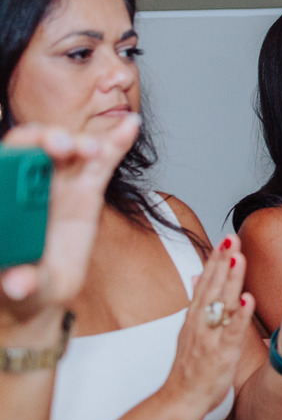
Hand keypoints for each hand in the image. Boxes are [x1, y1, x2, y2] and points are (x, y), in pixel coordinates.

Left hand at [0, 115, 139, 320]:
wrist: (38, 293)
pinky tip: (130, 126)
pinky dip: (117, 143)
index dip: (19, 151)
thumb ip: (20, 283)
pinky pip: (102, 163)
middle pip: (37, 146)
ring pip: (71, 151)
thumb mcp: (19, 289)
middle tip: (62, 147)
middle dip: (49, 139)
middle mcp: (30, 186)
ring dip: (83, 143)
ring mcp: (60, 186)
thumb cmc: (17, 286)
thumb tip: (19, 284)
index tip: (34, 155)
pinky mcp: (86, 192)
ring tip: (95, 150)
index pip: (7, 160)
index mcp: (6, 200)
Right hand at [162, 234, 252, 413]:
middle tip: (231, 237)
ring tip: (239, 257)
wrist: (180, 399)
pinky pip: (231, 332)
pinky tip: (247, 299)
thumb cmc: (190, 367)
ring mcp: (210, 337)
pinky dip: (239, 316)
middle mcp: (200, 323)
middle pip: (212, 286)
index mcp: (195, 317)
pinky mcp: (221, 353)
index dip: (215, 260)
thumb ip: (196, 303)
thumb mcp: (189, 330)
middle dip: (222, 261)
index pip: (205, 282)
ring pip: (221, 304)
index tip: (224, 239)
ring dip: (230, 280)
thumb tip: (197, 277)